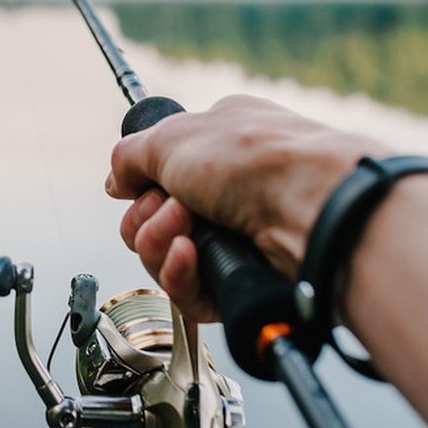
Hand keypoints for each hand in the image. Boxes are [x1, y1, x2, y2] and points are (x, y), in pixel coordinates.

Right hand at [105, 94, 385, 321]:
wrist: (312, 206)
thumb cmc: (254, 159)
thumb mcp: (171, 136)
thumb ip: (129, 156)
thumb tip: (116, 182)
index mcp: (218, 143)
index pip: (158, 174)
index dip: (141, 185)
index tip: (139, 186)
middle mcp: (228, 189)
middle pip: (152, 220)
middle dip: (147, 217)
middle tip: (172, 208)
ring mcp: (236, 236)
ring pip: (164, 257)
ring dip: (158, 243)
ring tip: (185, 230)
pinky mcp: (240, 279)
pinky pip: (186, 291)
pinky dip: (179, 274)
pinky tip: (190, 255)